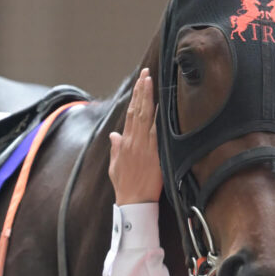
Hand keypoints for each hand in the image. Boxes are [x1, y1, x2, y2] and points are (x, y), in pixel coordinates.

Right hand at [109, 68, 162, 203]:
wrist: (133, 202)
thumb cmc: (125, 187)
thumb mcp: (115, 166)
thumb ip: (116, 148)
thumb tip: (114, 135)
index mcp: (125, 143)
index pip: (130, 114)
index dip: (135, 97)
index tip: (139, 82)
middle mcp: (133, 142)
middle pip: (137, 111)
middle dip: (141, 90)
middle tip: (146, 73)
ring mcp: (144, 147)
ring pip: (145, 117)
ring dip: (148, 98)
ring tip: (150, 81)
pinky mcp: (154, 155)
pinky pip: (156, 133)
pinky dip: (158, 119)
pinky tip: (160, 106)